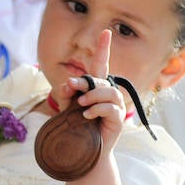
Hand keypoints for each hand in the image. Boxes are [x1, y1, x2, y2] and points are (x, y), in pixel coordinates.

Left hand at [53, 29, 126, 156]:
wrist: (84, 152)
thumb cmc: (77, 128)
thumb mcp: (67, 107)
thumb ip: (66, 93)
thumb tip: (69, 83)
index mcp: (97, 88)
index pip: (101, 65)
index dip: (103, 49)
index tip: (106, 32)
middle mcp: (108, 94)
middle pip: (100, 79)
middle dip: (85, 82)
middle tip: (72, 88)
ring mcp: (115, 107)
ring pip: (108, 92)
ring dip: (92, 96)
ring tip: (81, 106)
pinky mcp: (118, 120)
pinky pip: (110, 108)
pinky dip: (97, 110)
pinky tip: (86, 116)